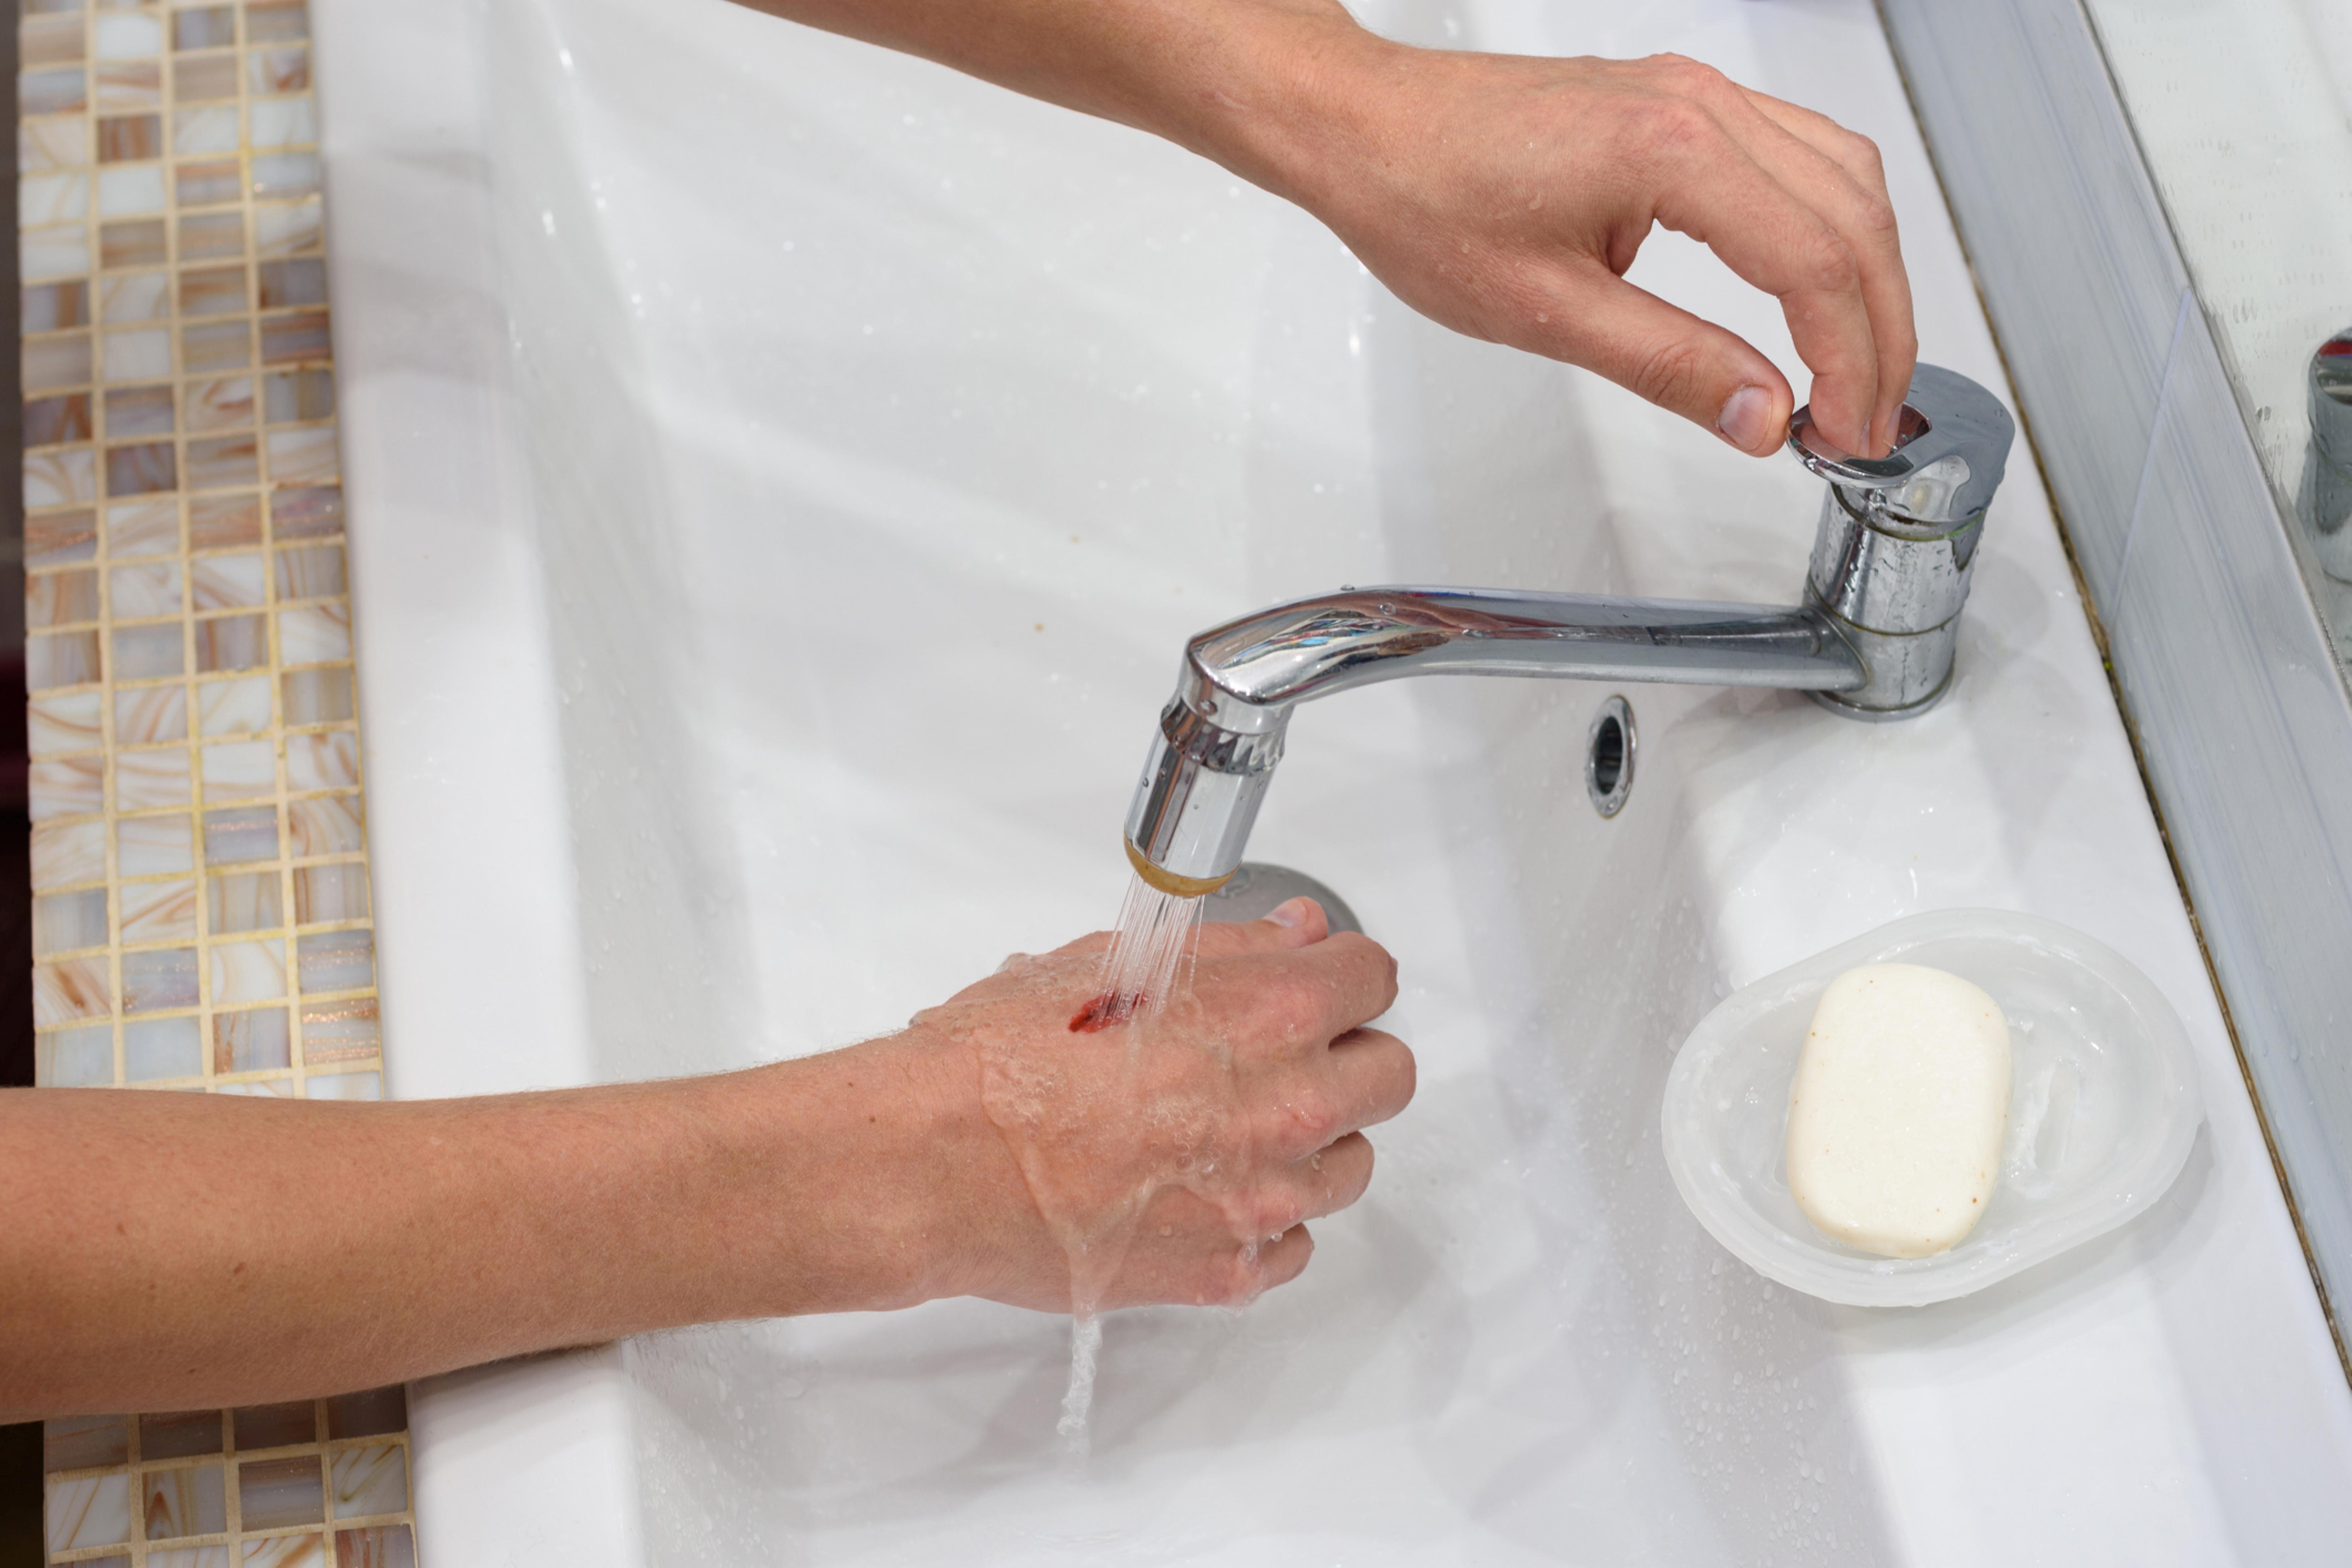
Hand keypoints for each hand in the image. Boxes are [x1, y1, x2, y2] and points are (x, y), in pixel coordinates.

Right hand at [881, 897, 1412, 1311]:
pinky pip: (1295, 1244)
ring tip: (1227, 1127)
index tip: (1315, 985)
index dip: (1341, 975)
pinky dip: (1265, 1218)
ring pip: (1350, 1165)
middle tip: (1279, 1056)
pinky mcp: (1229, 1271)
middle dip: (1344, 1055)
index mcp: (1270, 1015)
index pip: (1375, 978)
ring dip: (1310, 1141)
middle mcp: (1286, 1109)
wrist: (935, 1162)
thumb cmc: (1003, 1058)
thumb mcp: (1116, 962)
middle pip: (1387, 1075)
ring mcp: (1263, 1200)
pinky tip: (1205, 1189)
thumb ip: (1232, 950)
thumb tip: (1297, 934)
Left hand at [1279, 43, 1915, 457]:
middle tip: (1869, 423)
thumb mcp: (1547, 312)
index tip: (1847, 432)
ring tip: (1857, 372)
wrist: (1368, 130)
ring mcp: (1696, 93)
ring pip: (1843, 179)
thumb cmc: (1426, 199)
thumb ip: (1669, 364)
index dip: (1849, 360)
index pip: (1813, 264)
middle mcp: (1700, 104)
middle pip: (1852, 218)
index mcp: (1672, 150)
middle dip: (1880, 331)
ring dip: (1868, 278)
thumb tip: (1761, 414)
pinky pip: (1799, 154)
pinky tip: (1818, 290)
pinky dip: (1830, 228)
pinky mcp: (1682, 102)